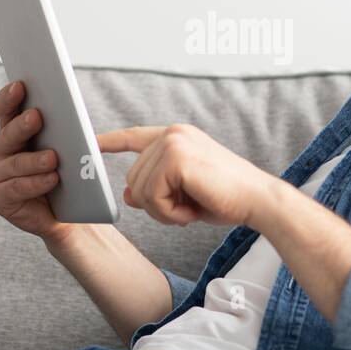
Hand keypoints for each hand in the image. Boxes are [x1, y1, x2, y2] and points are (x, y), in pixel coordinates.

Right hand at [0, 80, 72, 243]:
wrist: (60, 212)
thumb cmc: (60, 173)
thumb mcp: (60, 148)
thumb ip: (57, 130)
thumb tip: (67, 111)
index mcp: (10, 132)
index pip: (5, 110)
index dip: (10, 97)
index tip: (21, 84)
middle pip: (8, 134)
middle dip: (22, 125)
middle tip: (37, 116)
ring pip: (14, 164)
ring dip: (34, 160)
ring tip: (53, 158)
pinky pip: (17, 188)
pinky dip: (35, 183)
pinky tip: (51, 179)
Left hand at [98, 123, 273, 227]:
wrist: (258, 201)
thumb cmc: (227, 198)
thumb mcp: (183, 195)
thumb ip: (155, 189)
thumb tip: (127, 194)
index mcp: (177, 137)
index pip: (135, 136)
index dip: (111, 141)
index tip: (92, 143)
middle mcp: (173, 134)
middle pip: (132, 178)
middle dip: (156, 204)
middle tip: (188, 208)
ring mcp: (174, 143)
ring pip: (139, 191)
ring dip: (164, 211)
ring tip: (192, 209)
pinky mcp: (175, 159)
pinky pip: (151, 199)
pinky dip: (170, 215)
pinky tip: (192, 212)